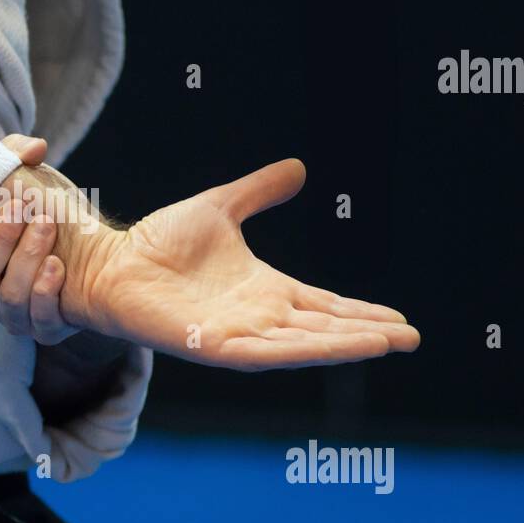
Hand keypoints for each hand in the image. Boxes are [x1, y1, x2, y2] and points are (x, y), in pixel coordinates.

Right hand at [0, 134, 78, 343]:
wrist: (104, 244)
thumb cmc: (54, 209)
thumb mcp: (30, 176)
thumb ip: (14, 153)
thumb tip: (33, 148)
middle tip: (21, 210)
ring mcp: (14, 315)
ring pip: (6, 300)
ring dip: (26, 258)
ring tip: (47, 225)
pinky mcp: (45, 328)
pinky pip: (37, 322)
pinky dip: (46, 291)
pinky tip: (58, 265)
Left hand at [64, 159, 420, 369]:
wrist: (111, 261)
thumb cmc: (158, 242)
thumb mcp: (220, 208)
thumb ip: (257, 191)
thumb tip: (297, 168)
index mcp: (265, 290)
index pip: (324, 305)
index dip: (360, 312)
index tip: (400, 318)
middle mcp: (258, 317)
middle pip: (324, 329)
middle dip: (367, 334)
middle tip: (411, 338)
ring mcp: (239, 334)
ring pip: (305, 345)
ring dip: (347, 346)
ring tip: (390, 343)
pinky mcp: (215, 346)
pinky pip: (268, 353)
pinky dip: (304, 351)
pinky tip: (335, 349)